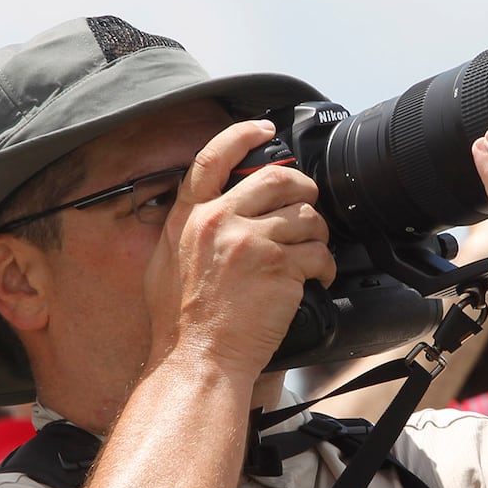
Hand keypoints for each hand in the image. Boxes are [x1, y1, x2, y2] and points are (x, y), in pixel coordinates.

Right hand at [144, 119, 335, 377]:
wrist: (197, 360)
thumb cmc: (180, 324)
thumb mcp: (164, 265)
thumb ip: (184, 231)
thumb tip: (204, 211)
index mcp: (188, 218)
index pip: (212, 157)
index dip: (241, 134)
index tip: (263, 128)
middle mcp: (218, 221)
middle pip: (275, 178)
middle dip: (302, 187)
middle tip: (307, 203)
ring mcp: (250, 242)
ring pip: (304, 215)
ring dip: (317, 233)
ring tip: (312, 253)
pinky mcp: (279, 267)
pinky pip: (317, 252)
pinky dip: (324, 266)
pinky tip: (317, 278)